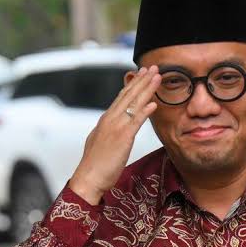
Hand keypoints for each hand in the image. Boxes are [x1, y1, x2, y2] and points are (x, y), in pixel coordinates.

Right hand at [69, 66, 160, 203]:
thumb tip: (112, 124)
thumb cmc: (95, 165)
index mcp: (105, 119)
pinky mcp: (122, 138)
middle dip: (142, 80)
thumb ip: (107, 130)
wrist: (88, 178)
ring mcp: (116, 127)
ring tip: (157, 77)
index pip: (121, 97)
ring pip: (133, 103)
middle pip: (128, 95)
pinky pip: (136, 121)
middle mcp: (110, 119)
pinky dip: (145, 110)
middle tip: (153, 67)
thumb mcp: (100, 141)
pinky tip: (154, 102)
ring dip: (147, 89)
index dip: (133, 84)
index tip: (142, 74)